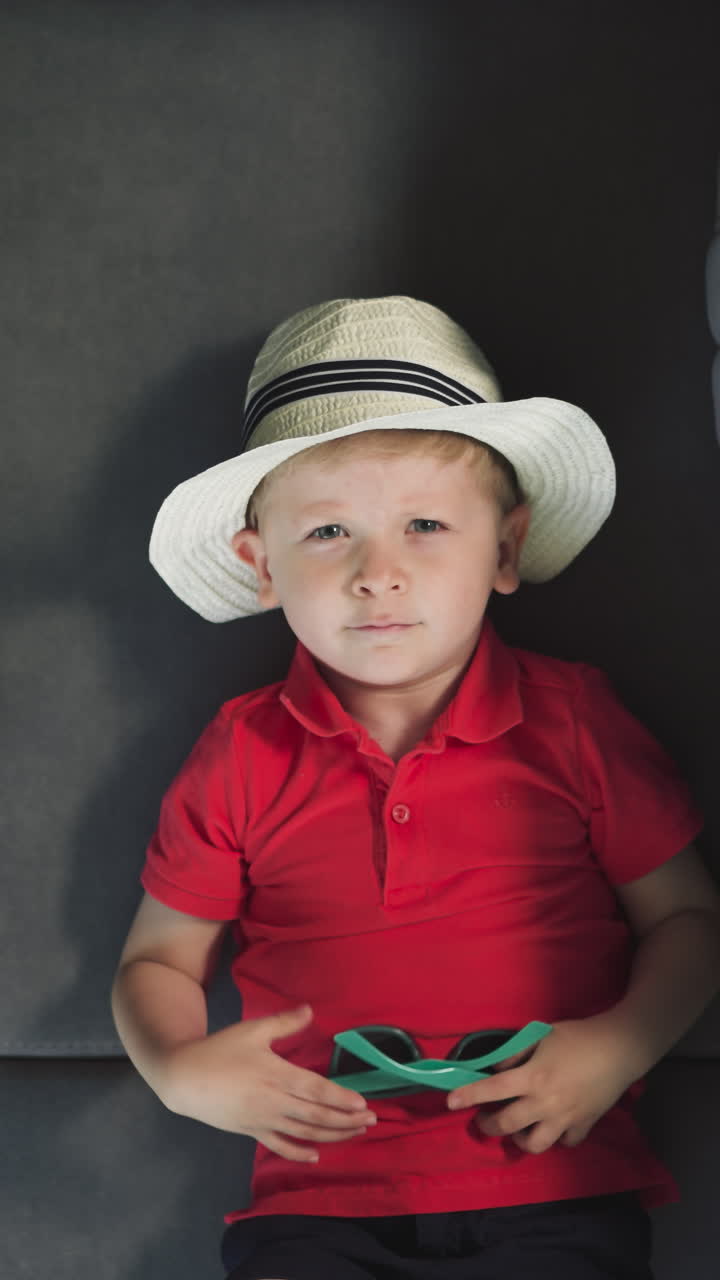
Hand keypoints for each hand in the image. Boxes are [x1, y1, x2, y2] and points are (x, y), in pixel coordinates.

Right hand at [160, 1004, 376, 1161]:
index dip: (341, 1099)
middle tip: (371, 1121)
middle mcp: (274, 1102)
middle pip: (317, 1115)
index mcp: (277, 1075)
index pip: (317, 1091)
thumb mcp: (252, 1030)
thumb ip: (284, 1022)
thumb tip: (311, 1010)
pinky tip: (315, 1155)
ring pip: (304, 1133)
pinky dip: (299, 1152)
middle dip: (346, 1120)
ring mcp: (263, 1120)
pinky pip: (279, 1145)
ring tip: (354, 1134)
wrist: (184, 1077)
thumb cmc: (220, 1050)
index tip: (363, 1104)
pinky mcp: (251, 1132)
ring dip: (332, 1135)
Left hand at [446, 1014, 638, 1153]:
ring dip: (520, 1140)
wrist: (619, 1048)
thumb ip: (516, 1053)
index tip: (450, 1103)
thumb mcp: (541, 1035)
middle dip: (488, 1125)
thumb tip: (497, 1068)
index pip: (493, 1089)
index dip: (468, 1096)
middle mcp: (545, 1102)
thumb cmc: (578, 1036)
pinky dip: (556, 1138)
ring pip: (535, 1145)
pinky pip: (565, 1142)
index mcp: (533, 1076)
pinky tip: (552, 1127)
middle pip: (507, 1125)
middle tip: (484, 1119)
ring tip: (516, 1129)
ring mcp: (565, 1118)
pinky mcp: (584, 1125)